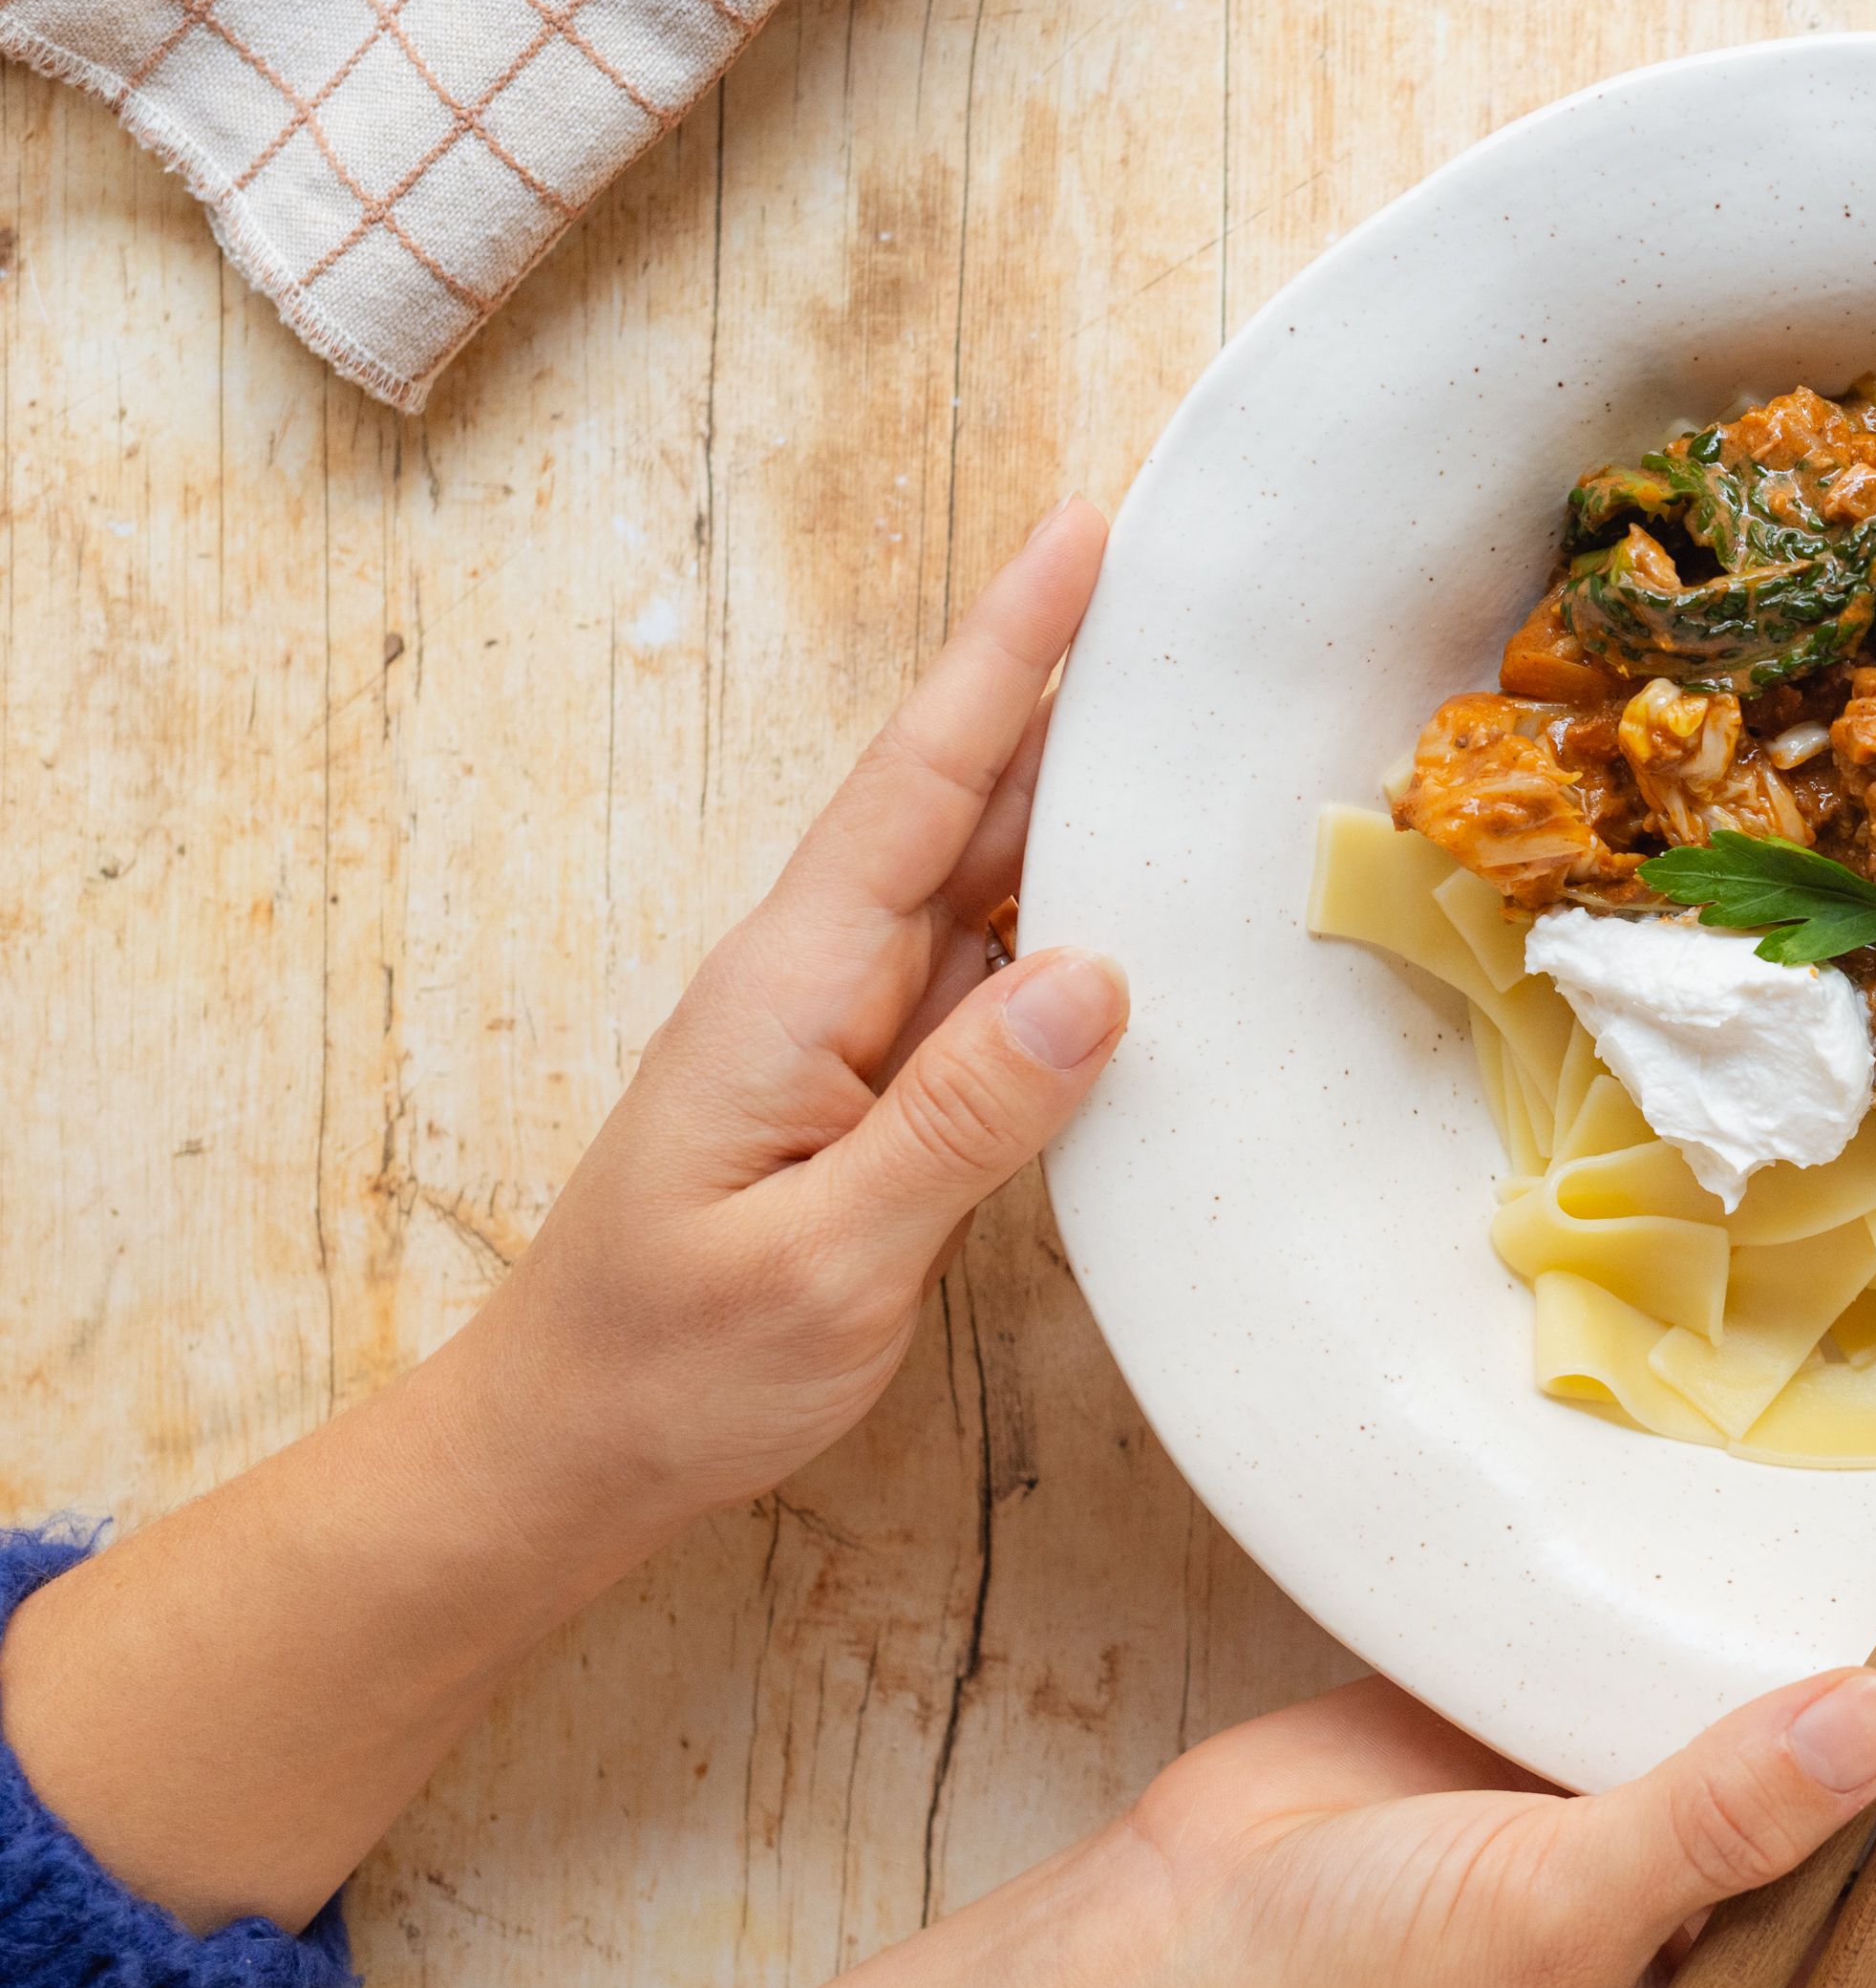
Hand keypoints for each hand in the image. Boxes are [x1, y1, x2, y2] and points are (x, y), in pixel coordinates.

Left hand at [473, 497, 1129, 1524]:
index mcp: (792, 989)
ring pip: (987, 882)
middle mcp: (821, 980)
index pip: (917, 786)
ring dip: (1083, 798)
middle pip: (965, 803)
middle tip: (1190, 597)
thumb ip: (960, 1118)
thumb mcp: (821, 1261)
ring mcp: (849, 1031)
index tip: (1078, 536)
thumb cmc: (671, 1367)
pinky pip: (994, 973)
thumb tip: (1095, 976)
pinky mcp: (877, 1087)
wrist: (568, 1451)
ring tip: (1195, 721)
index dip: (1004, 657)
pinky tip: (1145, 910)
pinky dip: (1073, 918)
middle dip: (1067, 687)